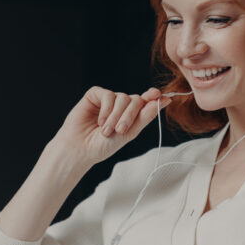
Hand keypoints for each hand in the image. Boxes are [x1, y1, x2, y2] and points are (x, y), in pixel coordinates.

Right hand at [53, 86, 169, 166]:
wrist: (80, 149)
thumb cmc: (102, 145)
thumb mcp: (128, 133)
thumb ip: (145, 116)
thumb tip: (164, 100)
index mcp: (131, 115)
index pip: (145, 102)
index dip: (153, 98)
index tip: (159, 95)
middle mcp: (120, 105)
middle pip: (136, 100)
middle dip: (130, 116)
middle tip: (120, 130)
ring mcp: (108, 99)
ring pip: (122, 97)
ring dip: (115, 116)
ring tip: (106, 131)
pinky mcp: (95, 95)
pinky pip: (107, 95)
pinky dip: (106, 109)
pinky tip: (99, 121)